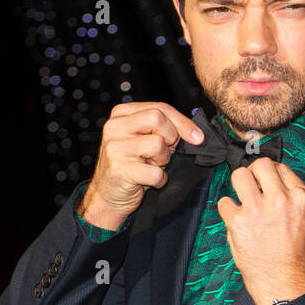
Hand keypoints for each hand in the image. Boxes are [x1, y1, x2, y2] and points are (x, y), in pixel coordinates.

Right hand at [80, 101, 203, 229]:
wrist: (107, 196)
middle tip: (162, 154)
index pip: (160, 108)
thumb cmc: (130, 167)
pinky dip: (159, 180)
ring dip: (163, 160)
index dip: (182, 122)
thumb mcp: (143, 140)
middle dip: (170, 138)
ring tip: (150, 166)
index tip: (197, 137)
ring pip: (158, 144)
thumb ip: (162, 129)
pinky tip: (147, 181)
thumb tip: (195, 133)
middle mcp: (115, 127)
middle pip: (158, 118)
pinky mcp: (120, 169)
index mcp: (121, 114)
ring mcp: (115, 148)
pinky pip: (156, 172)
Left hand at [217, 159, 304, 304]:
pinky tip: (235, 220)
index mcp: (300, 197)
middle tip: (251, 186)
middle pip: (260, 165)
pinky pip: (224, 202)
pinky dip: (227, 210)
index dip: (270, 173)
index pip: (281, 167)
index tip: (265, 181)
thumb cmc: (293, 254)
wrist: (281, 279)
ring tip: (242, 199)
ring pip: (239, 175)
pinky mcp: (238, 221)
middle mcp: (279, 199)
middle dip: (253, 173)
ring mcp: (257, 209)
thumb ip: (289, 196)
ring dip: (238, 185)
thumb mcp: (304, 218)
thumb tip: (271, 182)